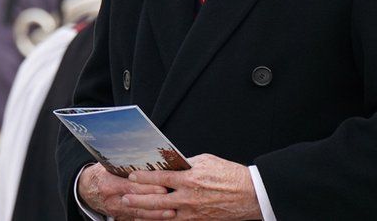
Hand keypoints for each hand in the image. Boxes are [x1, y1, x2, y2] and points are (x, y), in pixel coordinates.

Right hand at [78, 163, 171, 219]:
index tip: (163, 186)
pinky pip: (136, 219)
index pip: (131, 186)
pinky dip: (149, 220)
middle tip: (172, 199)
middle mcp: (112, 200)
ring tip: (171, 212)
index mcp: (108, 184)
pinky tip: (161, 219)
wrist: (85, 189)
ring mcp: (116, 211)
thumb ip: (123, 165)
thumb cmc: (99, 174)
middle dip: (155, 201)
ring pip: (138, 214)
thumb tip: (144, 157)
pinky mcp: (120, 217)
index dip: (148, 187)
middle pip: (137, 202)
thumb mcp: (106, 166)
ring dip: (156, 214)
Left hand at [121, 154, 260, 219]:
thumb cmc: (230, 175)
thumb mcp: (206, 161)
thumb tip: (170, 163)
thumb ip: (186, 163)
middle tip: (124, 198)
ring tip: (132, 213)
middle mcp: (189, 197)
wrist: (252, 194)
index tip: (131, 176)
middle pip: (157, 199)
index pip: (160, 177)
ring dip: (146, 214)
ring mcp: (194, 212)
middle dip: (138, 199)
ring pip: (164, 215)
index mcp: (191, 179)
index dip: (143, 177)